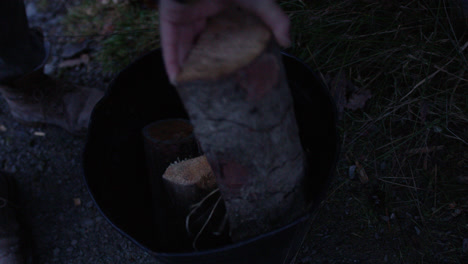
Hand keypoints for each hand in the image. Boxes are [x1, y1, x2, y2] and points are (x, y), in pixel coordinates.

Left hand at [159, 0, 290, 82]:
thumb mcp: (260, 2)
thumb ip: (275, 19)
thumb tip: (288, 43)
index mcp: (219, 11)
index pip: (219, 37)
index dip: (222, 55)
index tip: (228, 73)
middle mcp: (200, 14)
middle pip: (199, 45)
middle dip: (202, 64)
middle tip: (209, 86)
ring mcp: (184, 16)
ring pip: (182, 47)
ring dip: (185, 67)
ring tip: (192, 90)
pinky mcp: (170, 16)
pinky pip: (168, 42)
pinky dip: (171, 61)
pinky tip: (175, 79)